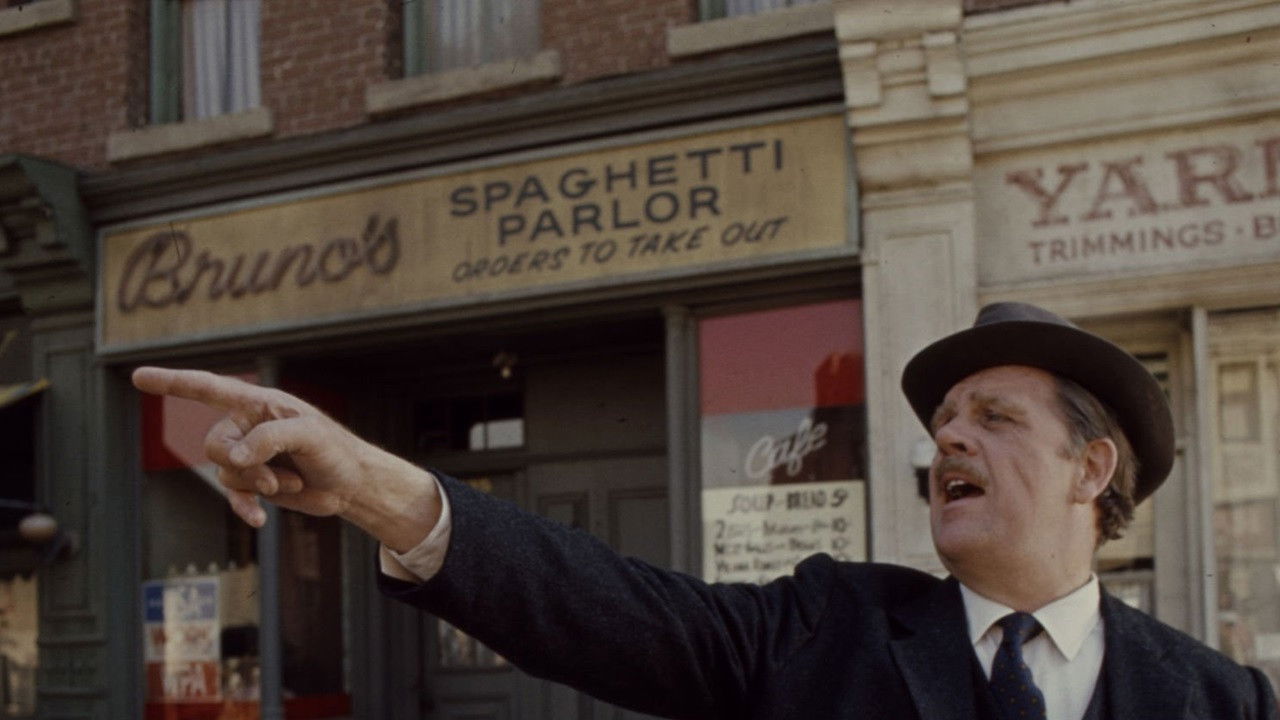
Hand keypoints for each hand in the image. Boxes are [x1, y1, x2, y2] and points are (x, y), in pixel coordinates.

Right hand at [132, 367, 438, 550]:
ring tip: (291, 482)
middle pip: (213, 443)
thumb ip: (270, 438)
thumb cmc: (336, 451)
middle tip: (276, 476)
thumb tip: (234, 456)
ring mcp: (249, 454)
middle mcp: (249, 425)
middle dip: (242, 464)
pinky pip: (232, 493)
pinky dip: (244, 506)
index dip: (173, 382)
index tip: (138, 376)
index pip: (209, 388)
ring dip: (255, 483)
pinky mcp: (254, 480)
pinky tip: (260, 519)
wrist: (351, 485)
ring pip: (224, 470)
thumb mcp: (311, 436)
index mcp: (260, 403)